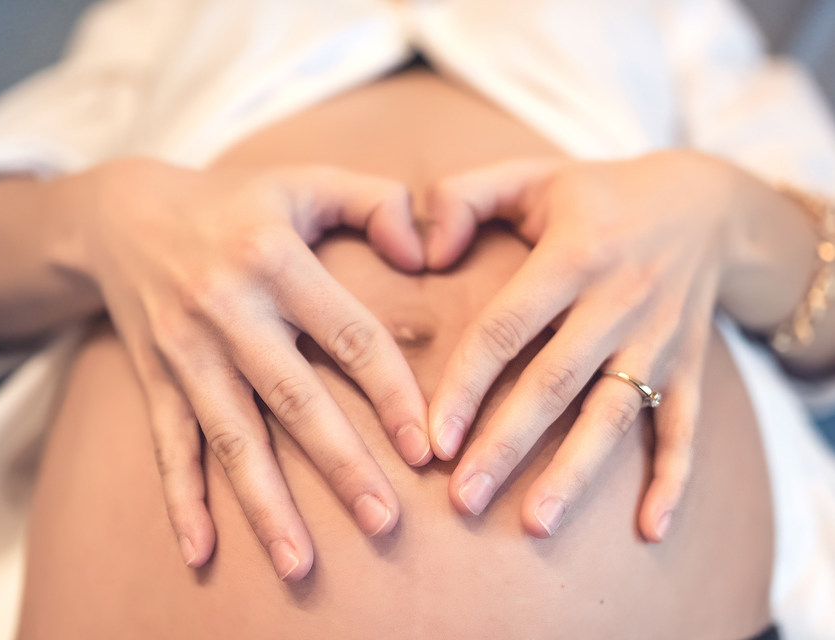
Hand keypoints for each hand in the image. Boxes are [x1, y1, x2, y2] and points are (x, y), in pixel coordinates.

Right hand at [65, 158, 431, 579]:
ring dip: (265, 504)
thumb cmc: (237, 203)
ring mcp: (185, 350)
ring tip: (301, 565)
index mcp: (276, 259)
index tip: (425, 447)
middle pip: (293, 399)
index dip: (390, 393)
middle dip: (341, 465)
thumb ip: (377, 202)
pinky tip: (202, 551)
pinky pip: (169, 445)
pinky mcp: (154, 378)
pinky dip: (183, 498)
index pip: (349, 335)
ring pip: (232, 436)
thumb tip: (426, 254)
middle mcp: (228, 309)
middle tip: (385, 523)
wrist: (123, 214)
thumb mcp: (307, 180)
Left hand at [424, 151, 760, 541]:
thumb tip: (424, 253)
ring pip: (615, 413)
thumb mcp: (532, 175)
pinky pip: (687, 426)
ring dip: (577, 472)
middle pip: (555, 384)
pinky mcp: (691, 365)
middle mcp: (618, 301)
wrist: (707, 204)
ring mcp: (659, 338)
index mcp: (573, 254)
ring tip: (536, 524)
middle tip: (462, 500)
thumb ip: (464, 197)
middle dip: (507, 446)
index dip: (467, 384)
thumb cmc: (598, 196)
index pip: (507, 328)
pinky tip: (650, 529)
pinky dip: (673, 478)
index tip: (433, 440)